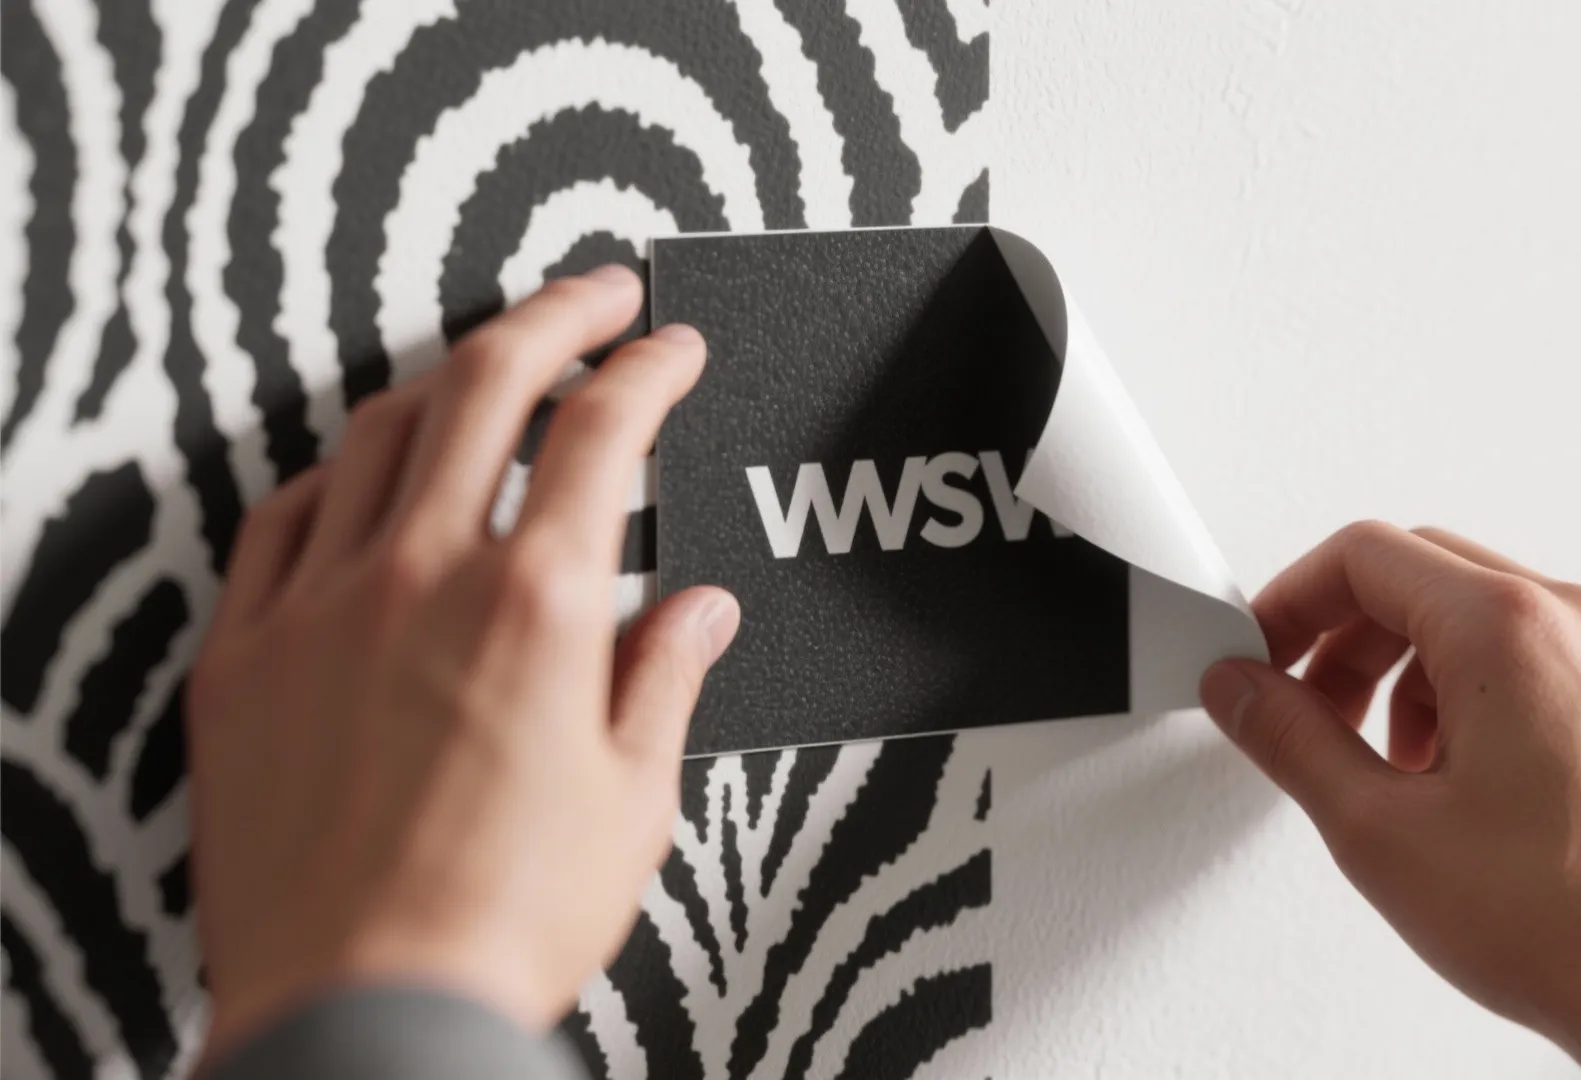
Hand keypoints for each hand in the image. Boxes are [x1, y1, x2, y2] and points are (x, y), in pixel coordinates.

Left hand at [185, 267, 737, 1061]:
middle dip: (556, 313)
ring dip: (447, 377)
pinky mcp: (247, 656)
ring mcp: (321, 606)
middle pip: (487, 378)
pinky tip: (363, 479)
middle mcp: (423, 576)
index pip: (605, 428)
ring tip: (489, 370)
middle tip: (596, 296)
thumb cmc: (501, 921)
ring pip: (379, 428)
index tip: (670, 348)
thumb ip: (667, 676)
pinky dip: (337, 473)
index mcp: (539, 603)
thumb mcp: (632, 798)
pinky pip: (282, 516)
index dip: (649, 365)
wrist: (365, 1013)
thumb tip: (699, 611)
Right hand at [1200, 523, 1580, 1076]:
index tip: (1258, 652)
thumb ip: (1291, 739)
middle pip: (1419, 573)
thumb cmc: (1567, 925)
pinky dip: (1466, 691)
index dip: (1289, 600)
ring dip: (1402, 668)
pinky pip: (1529, 656)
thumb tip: (1242, 690)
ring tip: (1377, 761)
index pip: (1365, 554)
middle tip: (1300, 704)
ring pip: (1474, 614)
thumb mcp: (1378, 829)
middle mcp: (1574, 623)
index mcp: (1507, 629)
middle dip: (1342, 635)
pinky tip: (1445, 780)